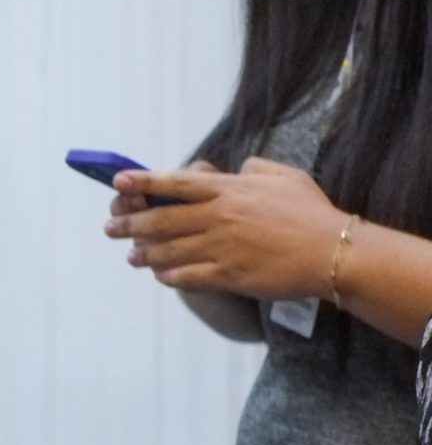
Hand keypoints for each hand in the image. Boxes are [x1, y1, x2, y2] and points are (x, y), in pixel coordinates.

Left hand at [107, 158, 345, 299]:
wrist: (334, 253)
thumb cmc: (313, 213)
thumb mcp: (286, 177)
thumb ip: (255, 168)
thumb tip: (236, 168)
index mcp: (230, 190)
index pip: (175, 183)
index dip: (143, 182)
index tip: (118, 181)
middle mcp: (218, 217)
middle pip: (161, 219)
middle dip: (129, 224)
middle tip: (110, 228)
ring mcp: (220, 247)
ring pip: (167, 251)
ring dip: (144, 254)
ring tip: (131, 256)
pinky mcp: (227, 275)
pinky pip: (186, 277)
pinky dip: (168, 276)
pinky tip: (161, 275)